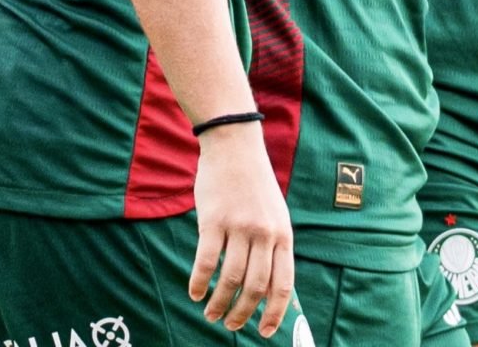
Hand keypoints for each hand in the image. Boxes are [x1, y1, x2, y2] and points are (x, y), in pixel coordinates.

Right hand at [188, 121, 295, 335]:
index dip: (274, 313)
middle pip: (254, 287)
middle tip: (230, 325)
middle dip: (242, 314)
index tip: (264, 333)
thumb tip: (268, 290)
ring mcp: (239, 226)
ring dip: (218, 303)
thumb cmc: (254, 186)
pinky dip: (199, 282)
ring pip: (229, 279)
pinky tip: (194, 292)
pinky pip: (206, 261)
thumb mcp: (275, 215)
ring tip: (210, 314)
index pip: (283, 284)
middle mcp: (264, 233)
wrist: (234, 147)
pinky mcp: (213, 220)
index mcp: (283, 235)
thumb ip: (274, 248)